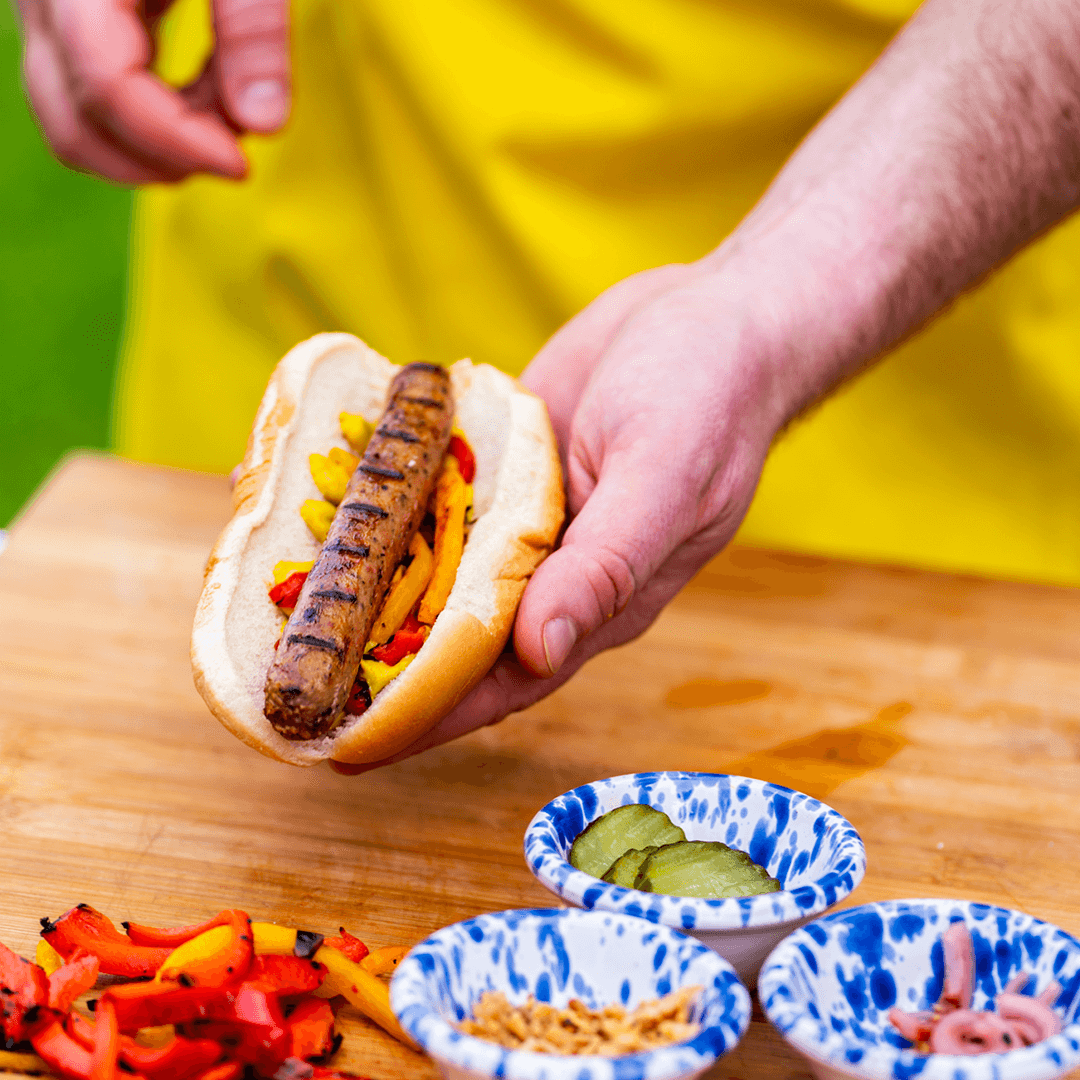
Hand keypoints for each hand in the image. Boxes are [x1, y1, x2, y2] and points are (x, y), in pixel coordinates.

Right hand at [14, 0, 289, 182]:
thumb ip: (253, 29)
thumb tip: (263, 126)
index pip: (107, 90)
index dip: (177, 142)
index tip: (243, 164)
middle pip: (74, 124)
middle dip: (160, 158)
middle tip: (235, 151)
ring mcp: (46, 13)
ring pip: (78, 122)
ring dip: (159, 144)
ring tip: (230, 107)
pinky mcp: (72, 23)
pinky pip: (98, 98)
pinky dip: (158, 117)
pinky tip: (214, 89)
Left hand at [331, 258, 795, 772]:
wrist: (714, 313)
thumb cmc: (710, 398)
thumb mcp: (662, 482)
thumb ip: (605, 566)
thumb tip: (541, 651)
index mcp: (598, 598)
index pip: (504, 678)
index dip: (429, 715)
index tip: (348, 745)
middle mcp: (553, 567)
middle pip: (454, 632)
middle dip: (380, 661)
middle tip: (294, 683)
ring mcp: (524, 515)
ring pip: (437, 566)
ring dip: (372, 584)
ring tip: (288, 607)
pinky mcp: (503, 463)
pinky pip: (438, 495)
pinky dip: (389, 504)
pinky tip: (331, 508)